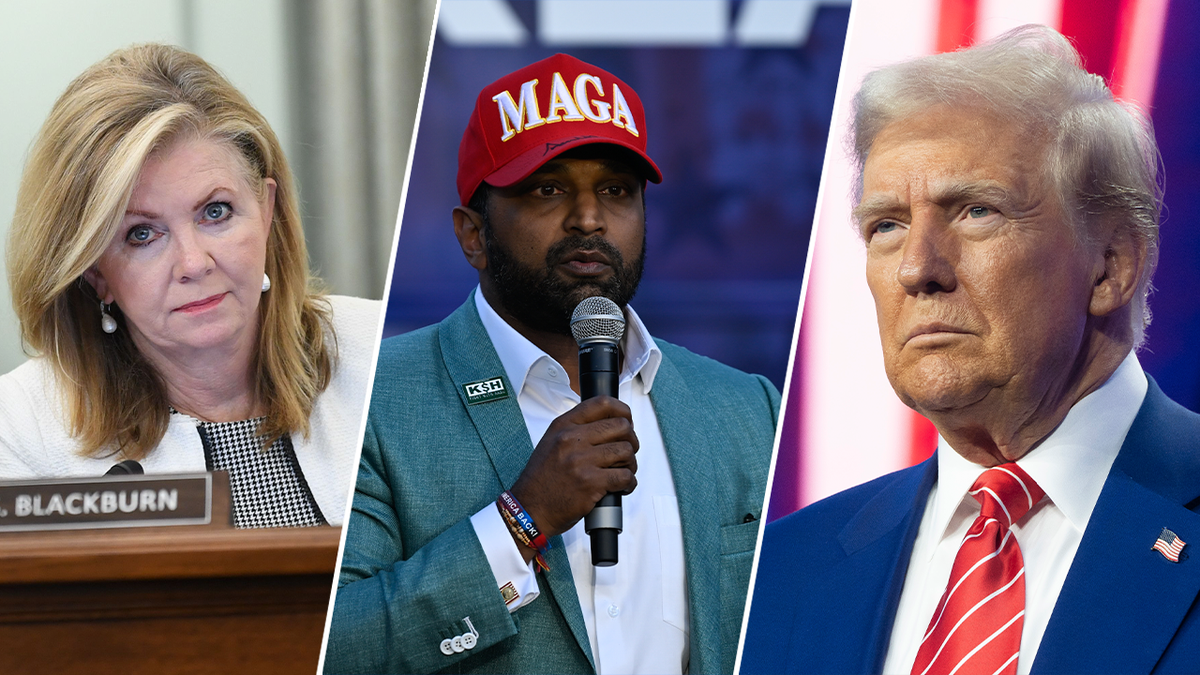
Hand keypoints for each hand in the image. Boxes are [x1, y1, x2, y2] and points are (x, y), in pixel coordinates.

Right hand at [510, 396, 638, 546]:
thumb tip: (609, 424)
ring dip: (630, 464)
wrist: (530, 509)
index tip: (627, 419)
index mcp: (563, 426)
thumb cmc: (542, 480)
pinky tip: (621, 487)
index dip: (622, 410)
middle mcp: (572, 439)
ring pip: (626, 451)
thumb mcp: (552, 442)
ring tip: (622, 472)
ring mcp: (581, 461)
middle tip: (625, 452)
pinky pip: (625, 477)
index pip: (602, 403)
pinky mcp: (591, 483)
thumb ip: (576, 430)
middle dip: (631, 440)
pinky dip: (629, 483)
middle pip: (621, 426)